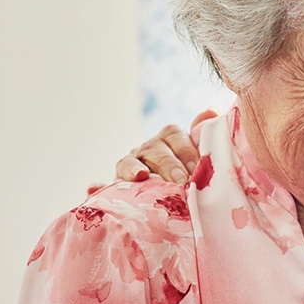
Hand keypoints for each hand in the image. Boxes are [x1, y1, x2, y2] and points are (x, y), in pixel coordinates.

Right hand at [89, 109, 214, 193]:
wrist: (168, 193)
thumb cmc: (188, 173)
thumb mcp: (197, 155)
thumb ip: (201, 135)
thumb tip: (211, 110)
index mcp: (167, 141)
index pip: (173, 135)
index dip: (185, 149)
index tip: (195, 167)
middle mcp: (147, 150)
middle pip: (154, 150)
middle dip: (167, 164)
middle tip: (181, 179)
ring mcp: (129, 167)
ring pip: (127, 163)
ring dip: (131, 169)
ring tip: (139, 177)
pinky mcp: (115, 186)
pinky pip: (105, 186)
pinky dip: (98, 187)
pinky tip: (92, 188)